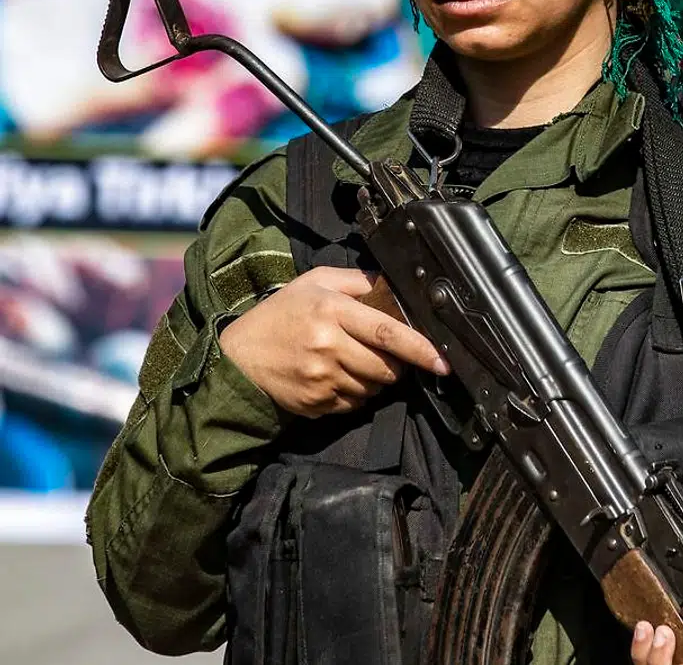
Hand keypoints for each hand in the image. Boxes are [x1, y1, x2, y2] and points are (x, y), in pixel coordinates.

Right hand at [218, 266, 447, 417]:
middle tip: (381, 351)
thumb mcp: (313, 283)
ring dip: (374, 378)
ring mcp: (322, 379)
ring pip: (374, 387)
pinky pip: (356, 404)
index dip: (420, 348)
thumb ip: (357, 281)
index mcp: (331, 311)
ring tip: (351, 361)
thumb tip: (395, 285)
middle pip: (387, 367)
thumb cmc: (280, 316)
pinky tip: (337, 376)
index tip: (442, 360)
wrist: (237, 359)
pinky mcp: (317, 404)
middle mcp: (328, 347)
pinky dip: (356, 393)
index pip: (387, 332)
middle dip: (395, 363)